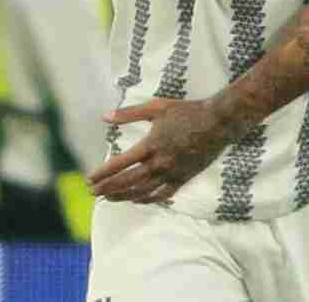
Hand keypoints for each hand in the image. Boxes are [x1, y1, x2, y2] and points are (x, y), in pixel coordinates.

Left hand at [87, 97, 245, 203]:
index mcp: (150, 145)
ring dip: (123, 196)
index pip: (119, 164)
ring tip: (108, 198)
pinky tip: (137, 200)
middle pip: (127, 181)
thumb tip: (104, 117)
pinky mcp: (183, 179)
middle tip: (92, 193)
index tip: (89, 179)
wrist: (219, 123)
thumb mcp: (156, 107)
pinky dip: (148, 199)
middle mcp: (159, 164)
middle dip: (108, 188)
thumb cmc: (186, 112)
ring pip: (143, 191)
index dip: (102, 173)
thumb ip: (129, 114)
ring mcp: (172, 174)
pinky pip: (163, 195)